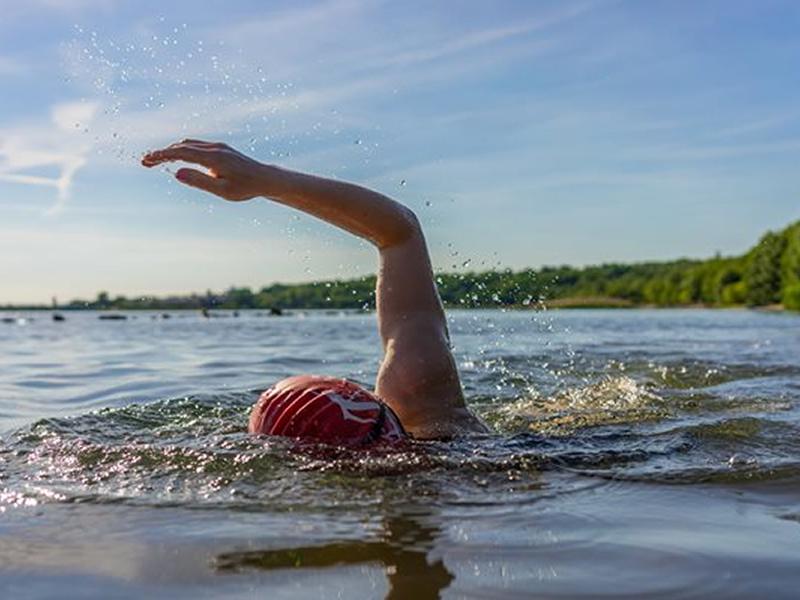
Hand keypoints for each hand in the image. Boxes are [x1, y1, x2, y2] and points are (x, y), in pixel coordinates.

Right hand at [141, 139, 268, 200]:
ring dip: (171, 150)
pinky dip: (182, 150)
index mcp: (214, 157)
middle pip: (182, 146)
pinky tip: (175, 158)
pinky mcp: (220, 148)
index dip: (162, 155)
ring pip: (188, 144)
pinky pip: (196, 146)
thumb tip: (176, 173)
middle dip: (162, 153)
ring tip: (155, 160)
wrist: (264, 179)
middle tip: (145, 162)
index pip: (182, 153)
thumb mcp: (222, 190)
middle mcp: (215, 148)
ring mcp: (218, 146)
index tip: (147, 160)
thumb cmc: (245, 188)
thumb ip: (199, 181)